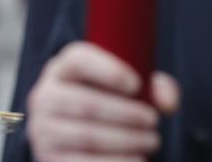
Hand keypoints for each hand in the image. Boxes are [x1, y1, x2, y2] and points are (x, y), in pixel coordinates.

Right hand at [26, 41, 180, 161]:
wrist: (77, 138)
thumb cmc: (109, 102)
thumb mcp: (127, 87)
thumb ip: (154, 87)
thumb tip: (168, 103)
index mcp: (62, 68)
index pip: (79, 60)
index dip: (109, 70)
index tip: (136, 84)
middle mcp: (45, 96)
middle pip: (86, 103)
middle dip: (126, 114)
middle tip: (153, 121)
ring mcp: (43, 130)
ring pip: (88, 136)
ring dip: (126, 140)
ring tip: (152, 141)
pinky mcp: (49, 159)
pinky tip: (138, 160)